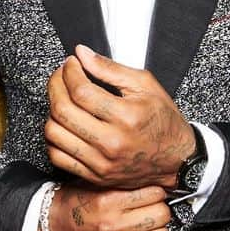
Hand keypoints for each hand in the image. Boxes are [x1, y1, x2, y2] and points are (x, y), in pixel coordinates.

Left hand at [44, 44, 194, 189]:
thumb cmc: (163, 121)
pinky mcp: (94, 176)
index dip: (69, 72)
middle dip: (55, 85)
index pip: (81, 91)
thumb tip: (82, 54)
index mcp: (127, 117)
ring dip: (52, 110)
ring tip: (62, 98)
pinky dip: (54, 137)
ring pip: (54, 133)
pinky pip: (57, 156)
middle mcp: (111, 142)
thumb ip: (111, 68)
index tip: (71, 63)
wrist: (177, 160)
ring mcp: (101, 162)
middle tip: (61, 75)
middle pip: (63, 111)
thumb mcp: (146, 86)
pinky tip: (64, 124)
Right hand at [47, 183, 171, 230]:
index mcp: (106, 202)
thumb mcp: (96, 184)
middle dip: (160, 209)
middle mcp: (110, 226)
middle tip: (153, 208)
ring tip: (148, 225)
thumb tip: (155, 182)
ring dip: (158, 230)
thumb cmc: (74, 204)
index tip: (154, 193)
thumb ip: (123, 183)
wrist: (52, 228)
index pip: (153, 195)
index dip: (157, 192)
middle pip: (161, 215)